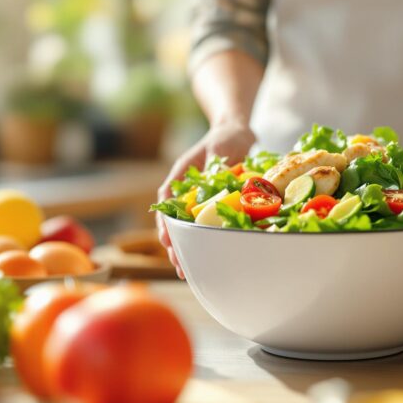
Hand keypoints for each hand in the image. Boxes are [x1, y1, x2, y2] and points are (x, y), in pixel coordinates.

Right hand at [156, 119, 255, 277]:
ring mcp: (197, 198)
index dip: (165, 222)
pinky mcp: (211, 204)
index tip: (167, 239)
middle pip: (174, 220)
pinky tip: (206, 259)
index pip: (167, 201)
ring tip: (186, 271)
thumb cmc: (226, 136)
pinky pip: (205, 226)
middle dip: (175, 244)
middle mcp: (185, 189)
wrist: (236, 131)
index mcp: (181, 175)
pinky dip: (204, 241)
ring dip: (186, 248)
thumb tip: (212, 181)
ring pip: (187, 227)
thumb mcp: (221, 147)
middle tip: (179, 265)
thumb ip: (216, 163)